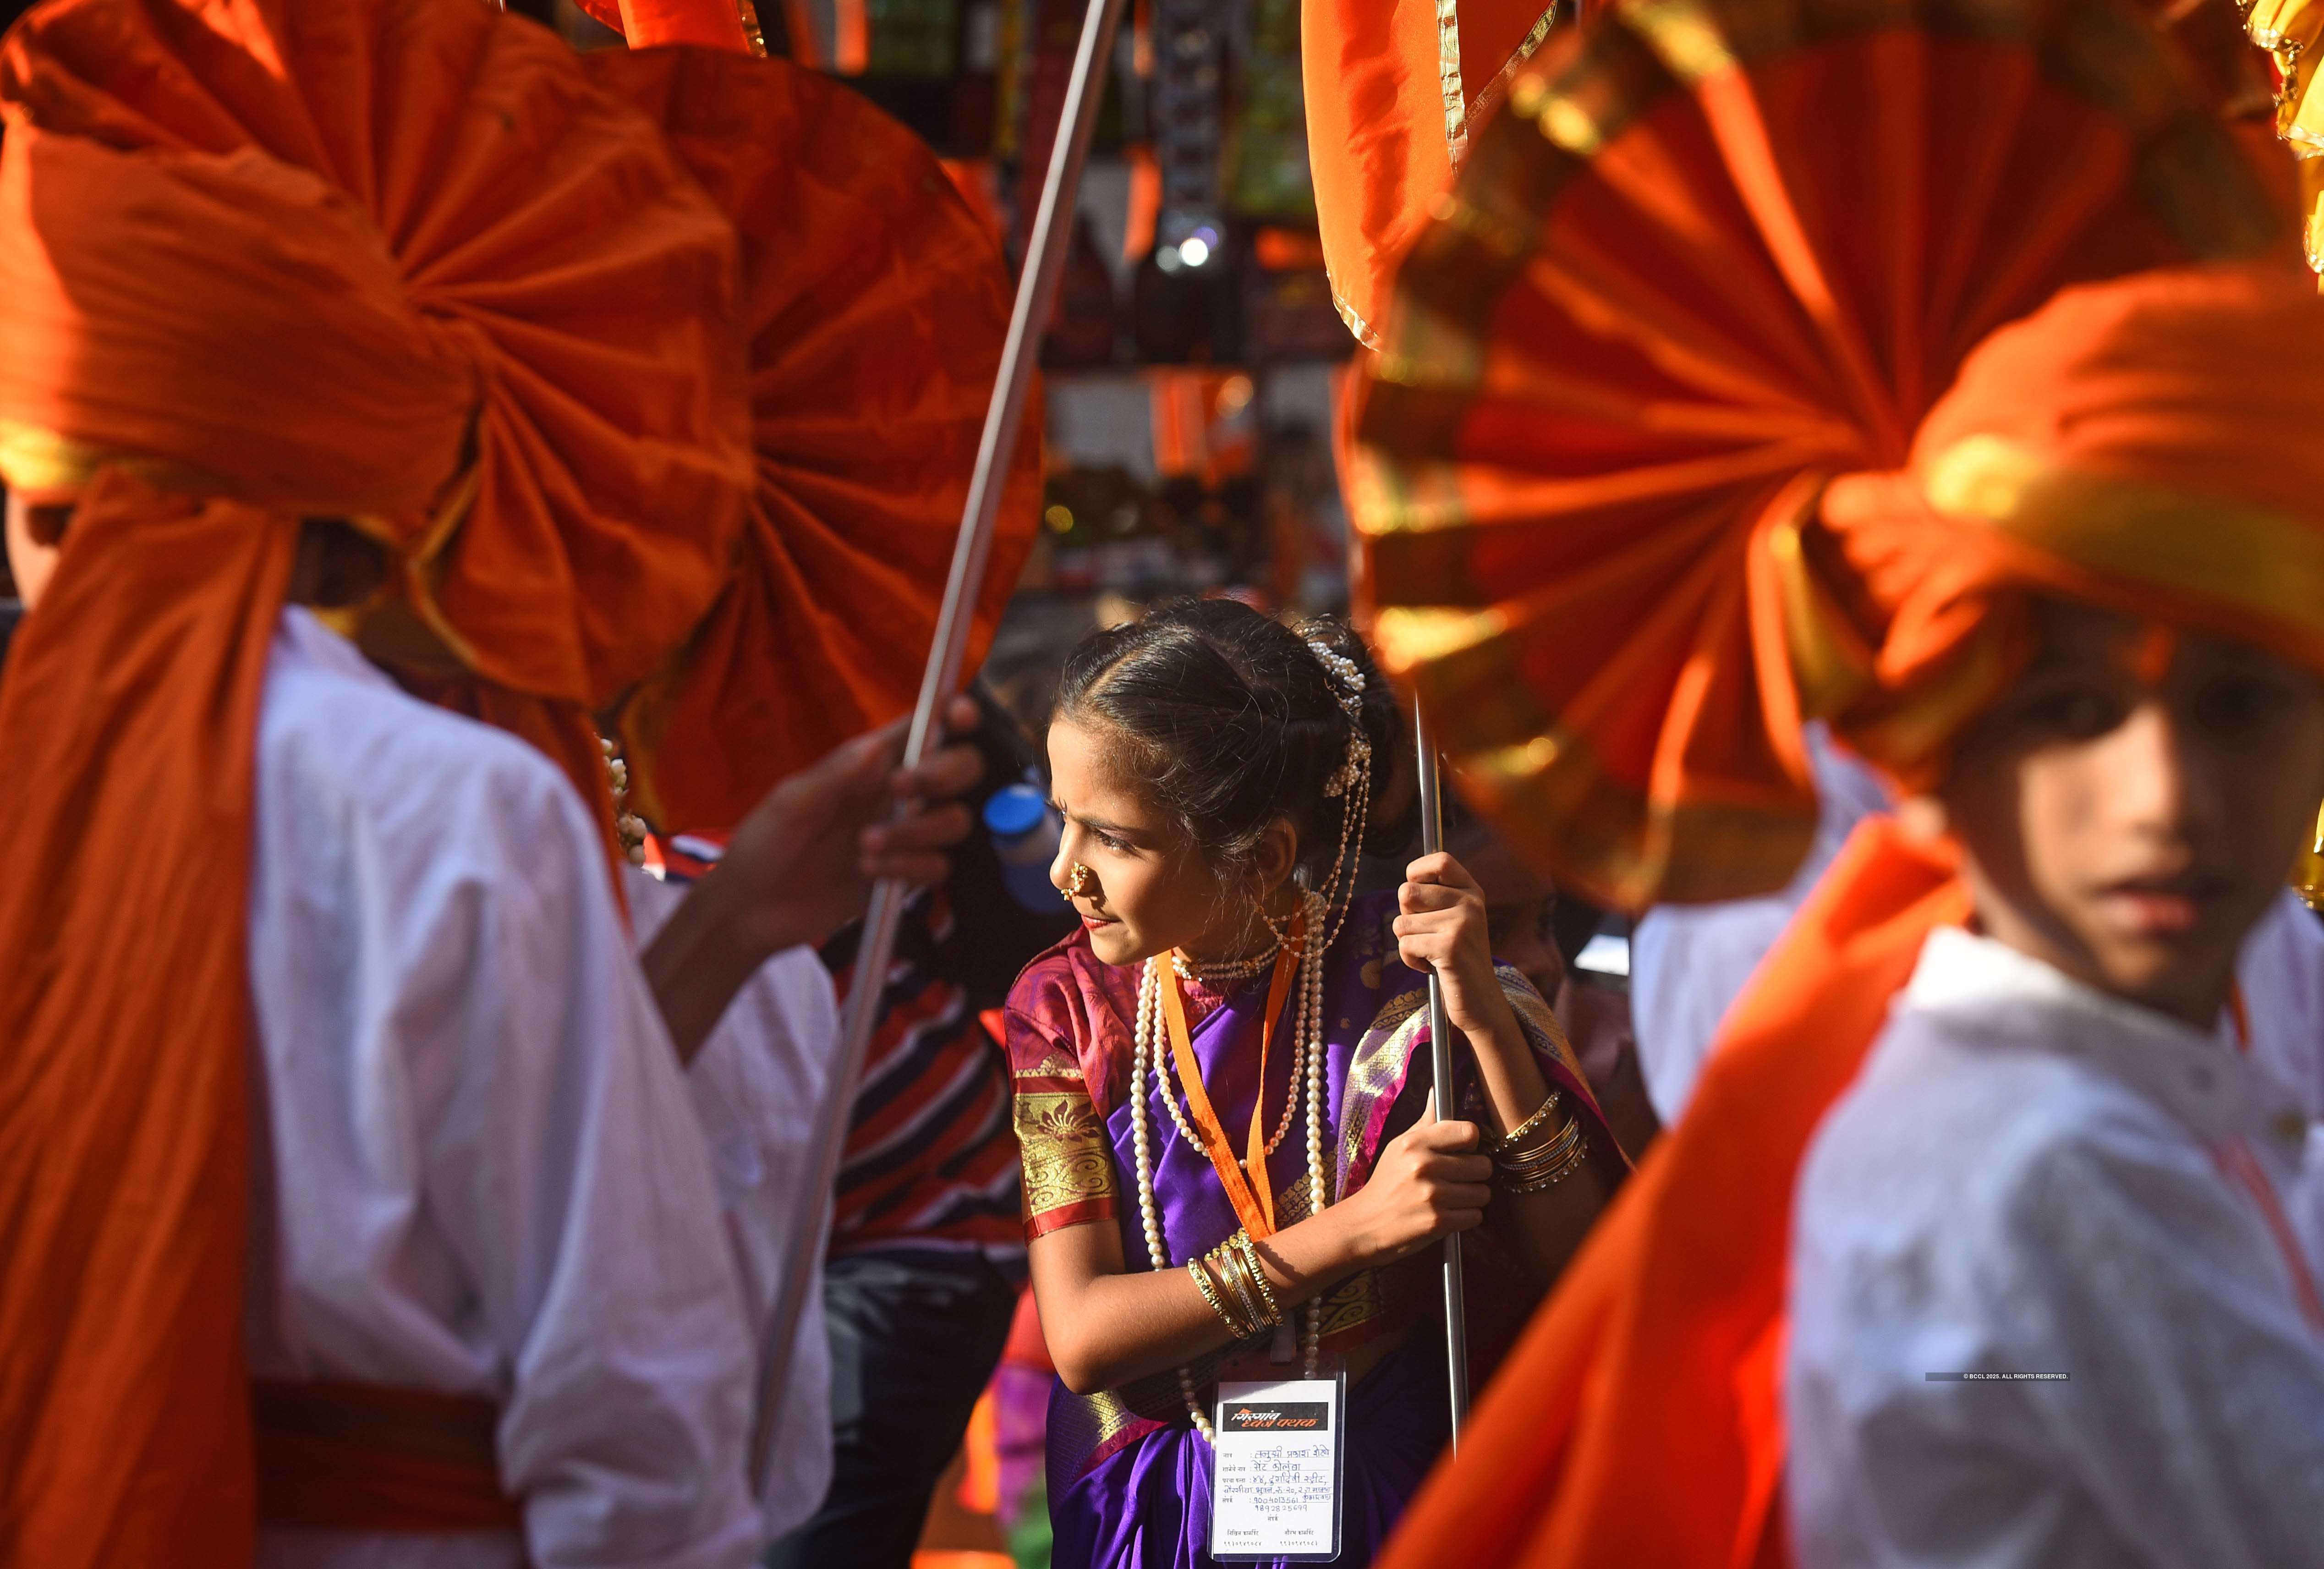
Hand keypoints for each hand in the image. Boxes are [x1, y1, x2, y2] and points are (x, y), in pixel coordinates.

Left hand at [710, 694, 984, 960]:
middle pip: (961, 769)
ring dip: (917, 830)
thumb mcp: (791, 803)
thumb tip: (877, 745)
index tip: (959, 715)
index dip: (952, 715)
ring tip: (865, 844)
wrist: (753, 910)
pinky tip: (868, 871)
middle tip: (902, 788)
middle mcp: (897, 795)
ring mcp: (906, 836)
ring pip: (955, 820)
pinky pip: (937, 867)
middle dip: (944, 773)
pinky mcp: (905, 876)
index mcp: (870, 764)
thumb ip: (836, 774)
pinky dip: (908, 867)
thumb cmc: (764, 844)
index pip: (923, 729)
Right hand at [1334, 1114, 1492, 1266]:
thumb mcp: (1399, 1146)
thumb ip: (1425, 1122)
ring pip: (1483, 1193)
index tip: (1464, 1151)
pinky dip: (1466, 1218)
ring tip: (1453, 1199)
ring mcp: (1432, 1195)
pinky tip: (1448, 1215)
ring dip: (1472, 1199)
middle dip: (1476, 1175)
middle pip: (1483, 1165)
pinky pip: (1475, 1216)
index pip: (1468, 1132)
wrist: (1365, 1224)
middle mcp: (1424, 1166)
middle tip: (1459, 1179)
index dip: (1472, 1143)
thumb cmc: (1386, 1182)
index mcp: (1415, 1143)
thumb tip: (1435, 1092)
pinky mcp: (1438, 1222)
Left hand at [1394, 852, 1521, 1046]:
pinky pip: (1405, 944)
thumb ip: (1436, 898)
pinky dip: (1410, 959)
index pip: (1440, 860)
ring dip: (1407, 942)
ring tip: (1431, 953)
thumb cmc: (1458, 958)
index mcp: (1472, 891)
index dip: (1416, 872)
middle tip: (1427, 934)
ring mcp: (1462, 924)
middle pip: (1407, 892)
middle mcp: (1471, 903)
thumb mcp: (1455, 920)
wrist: (1481, 1001)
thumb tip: (1405, 885)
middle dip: (1406, 916)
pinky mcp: (1450, 947)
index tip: (1416, 896)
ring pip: (1401, 922)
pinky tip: (1431, 967)